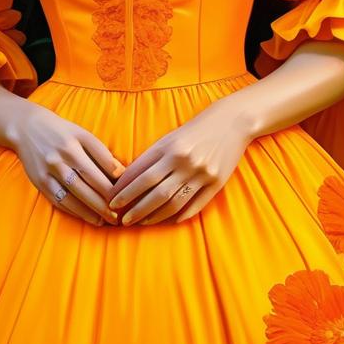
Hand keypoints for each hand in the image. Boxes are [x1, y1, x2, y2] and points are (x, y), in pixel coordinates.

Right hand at [13, 107, 125, 226]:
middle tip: (118, 216)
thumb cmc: (60, 130)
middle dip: (104, 202)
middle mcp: (61, 156)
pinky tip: (86, 217)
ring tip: (105, 221)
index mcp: (75, 141)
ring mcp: (49, 170)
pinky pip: (58, 200)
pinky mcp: (39, 182)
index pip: (100, 164)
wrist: (26, 127)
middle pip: (87, 183)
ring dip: (90, 211)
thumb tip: (120, 172)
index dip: (114, 180)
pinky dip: (73, 211)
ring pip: (73, 195)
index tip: (126, 193)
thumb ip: (100, 151)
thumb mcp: (81, 133)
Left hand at [108, 101, 252, 226]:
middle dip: (134, 208)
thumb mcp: (172, 137)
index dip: (125, 189)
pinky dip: (180, 215)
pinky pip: (195, 204)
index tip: (111, 200)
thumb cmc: (196, 128)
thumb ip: (154, 156)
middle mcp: (184, 160)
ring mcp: (201, 173)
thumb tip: (129, 179)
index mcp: (170, 146)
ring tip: (139, 222)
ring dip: (153, 216)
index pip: (141, 173)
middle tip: (120, 219)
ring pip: (172, 202)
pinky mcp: (216, 182)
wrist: (233, 121)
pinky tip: (168, 221)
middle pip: (154, 191)